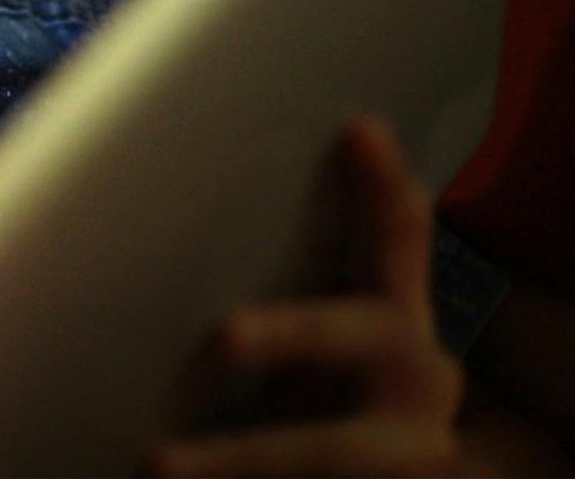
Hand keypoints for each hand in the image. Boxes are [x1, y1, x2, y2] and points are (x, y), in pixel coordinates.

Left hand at [152, 117, 463, 476]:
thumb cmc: (324, 402)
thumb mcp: (320, 337)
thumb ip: (298, 270)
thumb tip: (202, 180)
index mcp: (398, 324)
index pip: (402, 240)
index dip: (386, 189)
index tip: (359, 130)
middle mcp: (420, 382)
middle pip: (379, 337)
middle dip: (298, 333)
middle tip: (223, 334)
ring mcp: (411, 454)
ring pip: (339, 454)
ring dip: (241, 459)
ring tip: (154, 466)